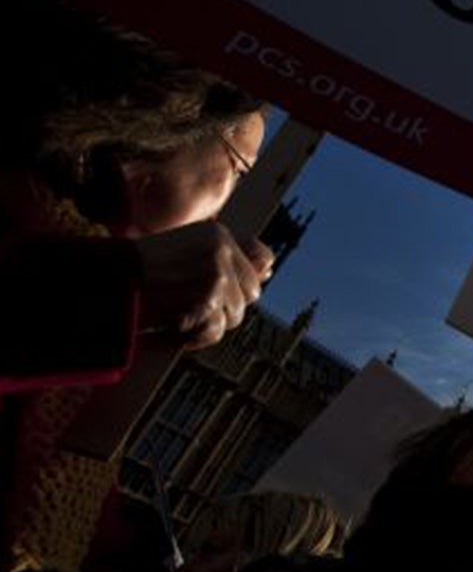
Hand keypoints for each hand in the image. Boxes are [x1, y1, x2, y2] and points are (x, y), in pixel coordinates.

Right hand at [133, 222, 273, 346]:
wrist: (105, 282)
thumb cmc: (138, 275)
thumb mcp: (183, 253)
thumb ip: (225, 258)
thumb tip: (269, 271)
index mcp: (218, 234)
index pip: (262, 260)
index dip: (245, 282)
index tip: (220, 292)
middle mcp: (223, 248)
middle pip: (251, 294)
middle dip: (224, 307)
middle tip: (188, 307)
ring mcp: (218, 270)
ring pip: (236, 315)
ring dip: (208, 324)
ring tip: (177, 316)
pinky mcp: (209, 294)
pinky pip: (217, 329)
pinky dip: (196, 337)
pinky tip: (174, 328)